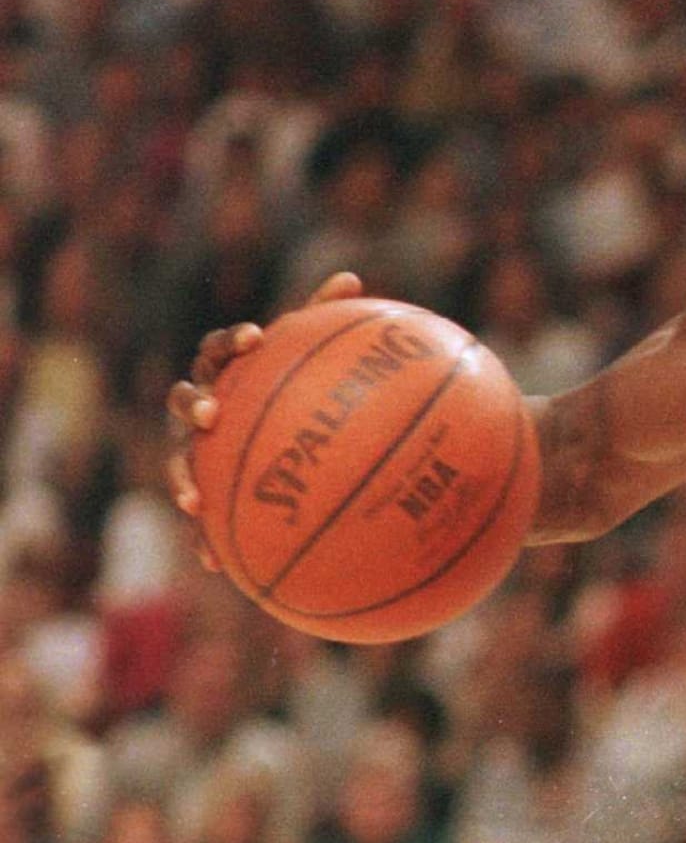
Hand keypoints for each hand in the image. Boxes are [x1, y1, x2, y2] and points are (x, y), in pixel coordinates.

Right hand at [165, 272, 363, 563]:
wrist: (273, 451)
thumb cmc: (290, 398)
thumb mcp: (308, 365)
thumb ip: (322, 324)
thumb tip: (352, 277)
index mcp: (225, 374)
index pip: (219, 350)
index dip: (232, 343)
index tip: (257, 340)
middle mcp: (201, 410)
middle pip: (182, 401)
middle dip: (192, 405)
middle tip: (211, 413)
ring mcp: (193, 451)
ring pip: (177, 462)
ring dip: (182, 478)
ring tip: (193, 499)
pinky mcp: (201, 493)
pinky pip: (198, 521)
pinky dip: (202, 540)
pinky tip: (214, 565)